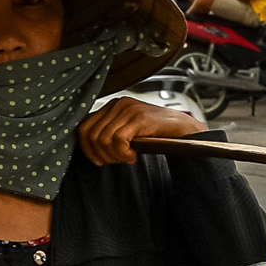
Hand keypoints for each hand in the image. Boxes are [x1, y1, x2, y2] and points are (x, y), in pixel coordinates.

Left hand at [77, 98, 206, 165]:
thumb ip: (108, 133)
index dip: (87, 149)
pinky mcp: (139, 118)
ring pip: (103, 140)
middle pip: (91, 136)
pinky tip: (134, 155)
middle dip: (102, 155)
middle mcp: (117, 104)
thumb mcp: (126, 130)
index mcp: (111, 106)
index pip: (83, 127)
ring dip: (115, 156)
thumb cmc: (154, 133)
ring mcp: (128, 109)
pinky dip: (123, 154)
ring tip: (128, 156)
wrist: (181, 130)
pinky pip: (118, 141)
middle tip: (118, 160)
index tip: (99, 160)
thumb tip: (89, 148)